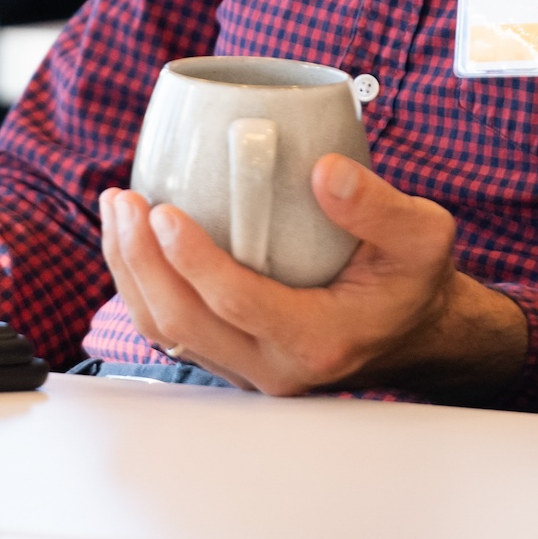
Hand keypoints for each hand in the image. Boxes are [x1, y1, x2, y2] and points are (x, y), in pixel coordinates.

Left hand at [98, 155, 526, 401]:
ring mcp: (248, 368)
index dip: (193, 259)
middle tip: (125, 201)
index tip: (165, 211)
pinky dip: (143, 284)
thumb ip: (377, 206)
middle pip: (183, 323)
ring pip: (168, 332)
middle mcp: (275, 367)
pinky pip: (173, 329)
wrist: (413, 329)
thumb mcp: (420, 236)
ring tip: (117, 210)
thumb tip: (323, 171)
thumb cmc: (411, 281)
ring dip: (130, 272)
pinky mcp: (232, 356)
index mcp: (317, 340)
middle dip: (140, 260)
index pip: (237, 303)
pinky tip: (133, 238)